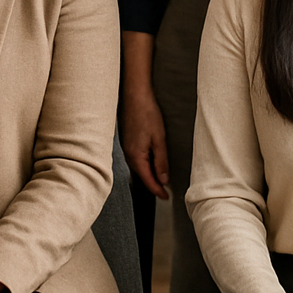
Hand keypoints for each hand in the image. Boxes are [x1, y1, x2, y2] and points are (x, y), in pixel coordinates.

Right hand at [121, 84, 169, 199]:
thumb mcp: (159, 139)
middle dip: (153, 184)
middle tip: (166, 191)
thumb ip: (161, 161)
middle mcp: (128, 154)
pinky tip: (152, 162)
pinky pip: (136, 159)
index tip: (166, 197)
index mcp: (136, 156)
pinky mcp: (127, 141)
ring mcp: (126, 148)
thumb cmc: (146, 114)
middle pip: (142, 175)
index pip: (147, 180)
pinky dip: (145, 164)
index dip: (157, 190)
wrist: (134, 96)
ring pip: (139, 167)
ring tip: (161, 179)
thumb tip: (163, 179)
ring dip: (149, 174)